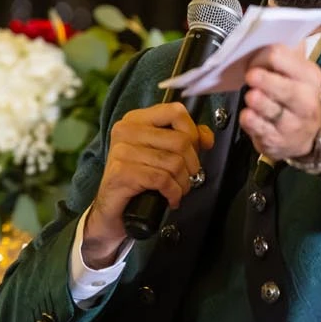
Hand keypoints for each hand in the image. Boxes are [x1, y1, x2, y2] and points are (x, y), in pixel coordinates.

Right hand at [85, 102, 214, 262]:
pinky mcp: (122, 173)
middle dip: (192, 165)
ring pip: (175, 163)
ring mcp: (121, 151)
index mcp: (137, 120)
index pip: (175, 111)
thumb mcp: (164, 153)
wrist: (114, 209)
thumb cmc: (140, 179)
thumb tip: (206, 137)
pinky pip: (163, 180)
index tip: (195, 149)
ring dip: (183, 183)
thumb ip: (188, 139)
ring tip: (177, 189)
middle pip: (181, 141)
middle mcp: (126, 131)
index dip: (193, 132)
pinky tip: (170, 198)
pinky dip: (173, 193)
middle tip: (186, 177)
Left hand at [238, 43, 320, 159]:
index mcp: (310, 78)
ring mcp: (293, 124)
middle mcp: (306, 101)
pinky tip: (249, 115)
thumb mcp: (298, 71)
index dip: (268, 56)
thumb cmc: (296, 96)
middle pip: (286, 90)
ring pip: (273, 111)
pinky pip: (261, 130)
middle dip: (266, 81)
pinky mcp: (277, 141)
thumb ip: (287, 50)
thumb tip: (273, 20)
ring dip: (259, 102)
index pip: (288, 60)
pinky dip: (252, 121)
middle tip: (252, 75)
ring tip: (252, 96)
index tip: (258, 57)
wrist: (308, 134)